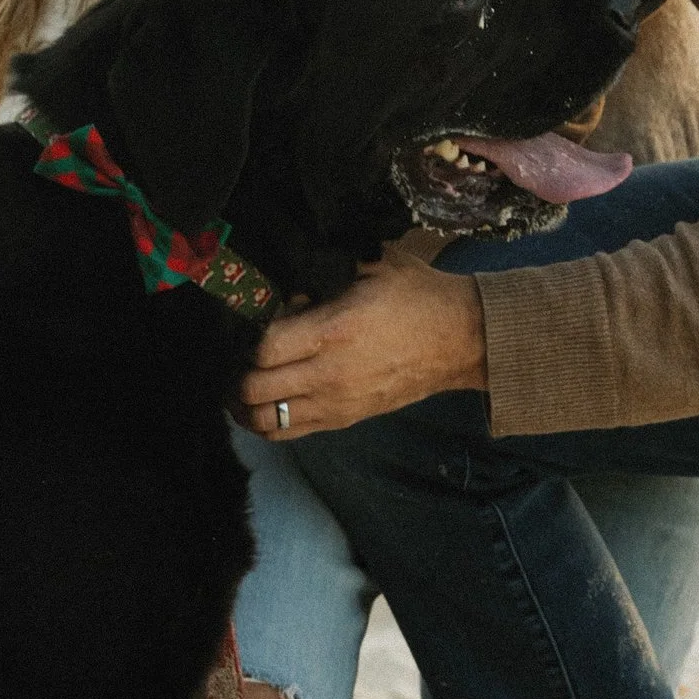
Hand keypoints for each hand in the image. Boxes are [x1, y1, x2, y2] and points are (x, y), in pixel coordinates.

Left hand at [242, 262, 485, 436]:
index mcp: (334, 330)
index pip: (265, 348)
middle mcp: (330, 373)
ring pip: (267, 419)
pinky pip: (291, 433)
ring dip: (244, 405)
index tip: (251, 324)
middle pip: (256, 388)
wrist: (461, 338)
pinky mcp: (346, 419)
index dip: (249, 338)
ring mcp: (337, 402)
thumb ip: (323, 276)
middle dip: (238, 372)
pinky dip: (268, 423)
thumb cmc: (418, 296)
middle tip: (236, 357)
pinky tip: (263, 405)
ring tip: (239, 387)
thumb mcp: (371, 265)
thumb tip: (285, 290)